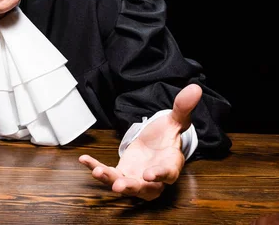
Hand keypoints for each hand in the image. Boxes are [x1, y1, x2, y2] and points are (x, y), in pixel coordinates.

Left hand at [79, 84, 201, 200]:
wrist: (156, 144)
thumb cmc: (167, 136)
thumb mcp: (175, 120)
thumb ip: (182, 108)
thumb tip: (194, 88)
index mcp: (170, 165)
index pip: (168, 173)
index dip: (159, 175)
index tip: (149, 174)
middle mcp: (154, 179)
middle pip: (145, 189)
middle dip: (132, 187)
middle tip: (119, 185)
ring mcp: (136, 179)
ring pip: (125, 186)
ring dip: (110, 180)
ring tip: (97, 172)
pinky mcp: (121, 174)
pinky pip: (108, 174)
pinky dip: (96, 168)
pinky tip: (84, 160)